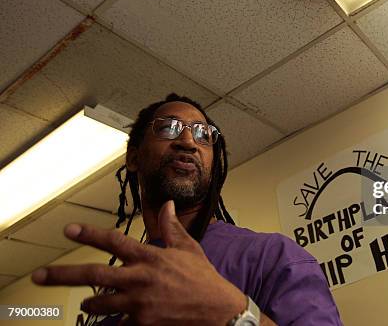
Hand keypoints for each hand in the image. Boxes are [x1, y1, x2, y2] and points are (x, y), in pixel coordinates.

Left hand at [32, 200, 245, 324]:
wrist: (217, 309)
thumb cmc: (203, 278)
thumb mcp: (189, 248)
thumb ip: (171, 227)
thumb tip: (166, 204)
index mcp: (150, 257)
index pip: (114, 241)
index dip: (89, 234)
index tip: (69, 231)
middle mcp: (140, 279)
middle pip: (94, 275)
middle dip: (63, 275)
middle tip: (40, 276)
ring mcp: (139, 304)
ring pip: (99, 303)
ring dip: (89, 303)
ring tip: (86, 303)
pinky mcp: (142, 323)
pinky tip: (103, 325)